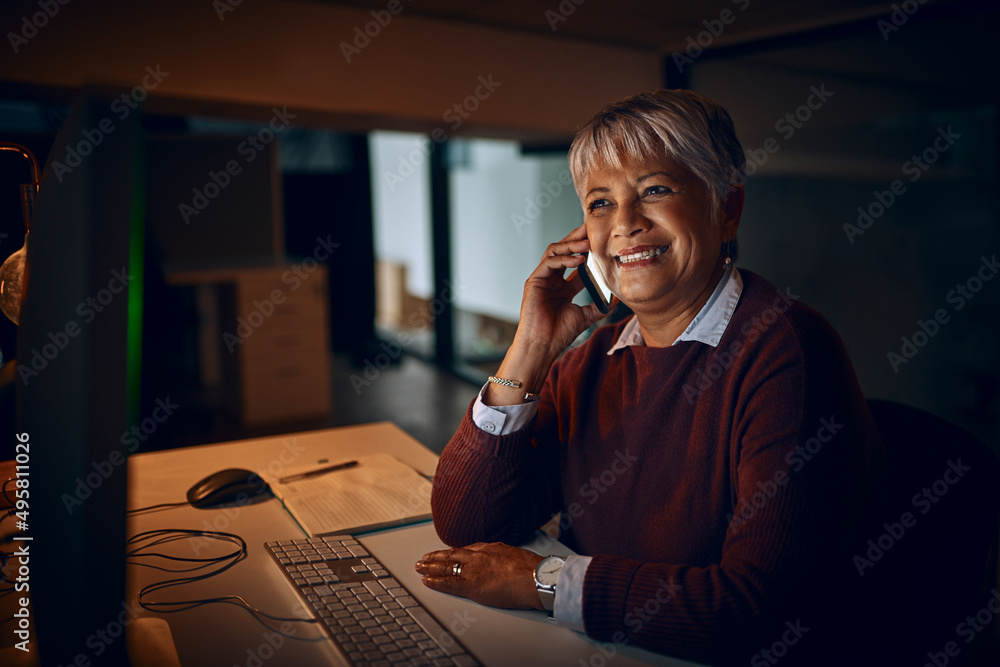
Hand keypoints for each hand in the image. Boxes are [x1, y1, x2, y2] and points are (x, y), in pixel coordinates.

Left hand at [415, 542, 544, 609]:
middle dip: (437, 557)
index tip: (446, 553)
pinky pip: (449, 583)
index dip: (453, 552)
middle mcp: (479, 556)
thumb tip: (505, 561)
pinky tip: (427, 581)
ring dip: (431, 567)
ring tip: (420, 567)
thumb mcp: (516, 555)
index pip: (466, 549)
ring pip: (446, 566)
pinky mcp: (471, 585)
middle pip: (452, 554)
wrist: (534, 577)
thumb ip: (504, 557)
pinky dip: (436, 581)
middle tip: (425, 558)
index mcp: (490, 548)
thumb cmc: (531, 569)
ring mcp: (473, 570)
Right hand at [516, 224, 615, 355]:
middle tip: (591, 229)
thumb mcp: (585, 316)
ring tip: (586, 243)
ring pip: (554, 251)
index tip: (600, 241)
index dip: (587, 251)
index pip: (576, 262)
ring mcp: (542, 278)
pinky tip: (578, 260)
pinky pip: (549, 263)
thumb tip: (617, 300)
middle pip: (564, 251)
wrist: (543, 344)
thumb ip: (599, 306)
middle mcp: (552, 279)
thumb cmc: (559, 333)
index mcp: (563, 287)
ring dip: (571, 245)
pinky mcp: (534, 280)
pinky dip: (563, 259)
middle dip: (577, 239)